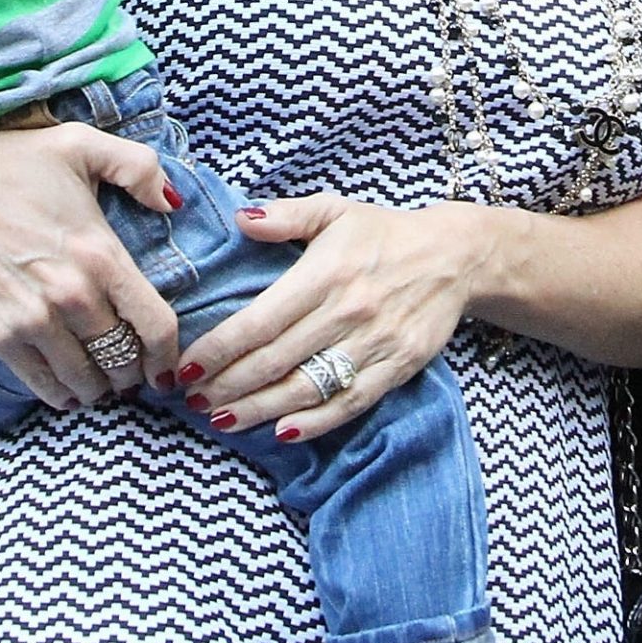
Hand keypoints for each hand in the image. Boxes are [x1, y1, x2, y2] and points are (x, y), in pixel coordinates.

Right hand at [0, 121, 184, 408]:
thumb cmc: (12, 163)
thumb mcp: (85, 145)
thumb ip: (140, 169)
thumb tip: (173, 202)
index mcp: (101, 254)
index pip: (155, 325)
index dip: (169, 354)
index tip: (169, 365)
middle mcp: (70, 295)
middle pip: (122, 358)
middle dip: (135, 371)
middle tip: (137, 373)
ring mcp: (30, 320)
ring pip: (84, 379)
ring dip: (101, 387)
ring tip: (106, 383)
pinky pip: (40, 383)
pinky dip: (61, 393)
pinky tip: (70, 390)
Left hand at [176, 194, 493, 440]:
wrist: (455, 256)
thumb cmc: (384, 233)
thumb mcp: (335, 210)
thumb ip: (286, 216)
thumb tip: (241, 220)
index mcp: (325, 273)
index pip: (259, 321)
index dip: (218, 349)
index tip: (186, 367)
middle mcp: (347, 311)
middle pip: (274, 361)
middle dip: (227, 386)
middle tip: (193, 401)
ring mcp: (374, 343)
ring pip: (306, 388)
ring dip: (259, 410)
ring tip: (223, 420)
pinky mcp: (397, 367)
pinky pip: (349, 403)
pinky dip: (314, 423)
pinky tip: (282, 432)